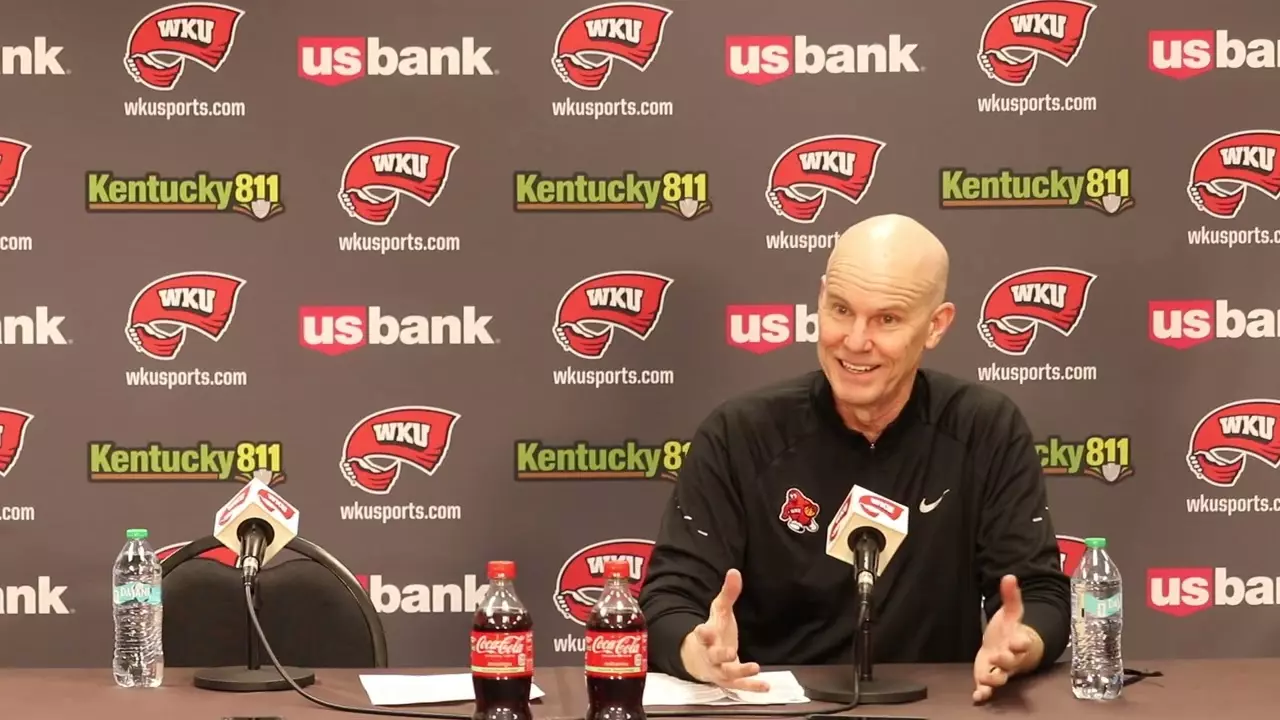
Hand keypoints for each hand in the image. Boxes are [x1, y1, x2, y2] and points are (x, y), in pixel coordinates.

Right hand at [680, 569, 769, 691]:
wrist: (699, 659)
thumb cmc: (713, 632)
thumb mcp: (719, 611)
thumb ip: (728, 594)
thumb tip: (735, 571)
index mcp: (706, 636)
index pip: (701, 635)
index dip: (702, 633)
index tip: (702, 629)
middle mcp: (710, 655)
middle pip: (713, 656)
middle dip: (721, 655)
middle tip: (730, 652)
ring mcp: (718, 670)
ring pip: (727, 674)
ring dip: (740, 672)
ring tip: (755, 667)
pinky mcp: (728, 681)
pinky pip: (739, 686)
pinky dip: (752, 687)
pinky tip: (766, 686)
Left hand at [972, 575, 1042, 702]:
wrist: (1007, 648)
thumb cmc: (1010, 631)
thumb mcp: (1011, 613)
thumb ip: (1011, 596)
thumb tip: (1009, 576)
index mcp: (1019, 641)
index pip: (1024, 642)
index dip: (1022, 642)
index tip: (1019, 640)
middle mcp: (1012, 658)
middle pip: (1012, 662)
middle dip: (1006, 661)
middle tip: (998, 657)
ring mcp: (1001, 670)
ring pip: (1001, 678)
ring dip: (994, 679)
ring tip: (986, 680)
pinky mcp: (989, 677)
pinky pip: (988, 688)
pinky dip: (983, 693)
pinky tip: (977, 696)